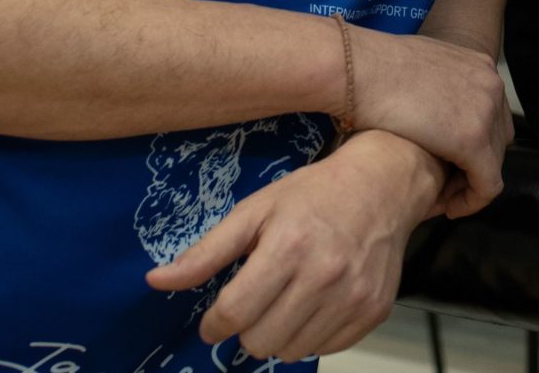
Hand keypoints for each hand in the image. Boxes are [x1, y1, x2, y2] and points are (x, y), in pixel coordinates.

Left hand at [145, 129, 442, 361]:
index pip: (234, 313)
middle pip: (260, 341)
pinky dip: (310, 335)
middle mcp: (324, 276)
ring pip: (291, 351)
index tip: (213, 320)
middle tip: (254, 304)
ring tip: (284, 302)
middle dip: (246, 328)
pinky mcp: (374, 312)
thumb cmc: (312, 194)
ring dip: (278, 334)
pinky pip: (325, 349)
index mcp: (288, 247)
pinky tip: (313, 304)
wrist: (382, 186)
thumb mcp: (254, 210)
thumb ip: (206, 252)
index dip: (214, 323)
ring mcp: (353, 297)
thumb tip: (156, 282)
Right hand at [346, 24, 512, 213]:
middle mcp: (491, 85)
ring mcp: (485, 111)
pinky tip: (449, 208)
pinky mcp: (473, 141)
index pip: (492, 114)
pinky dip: (471, 201)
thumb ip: (436, 87)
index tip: (448, 163)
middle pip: (497, 139)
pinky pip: (487, 185)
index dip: (474, 144)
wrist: (355, 69)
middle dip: (475, 165)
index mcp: (479, 65)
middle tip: (446, 184)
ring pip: (494, 163)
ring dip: (471, 183)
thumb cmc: (371, 70)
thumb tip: (431, 103)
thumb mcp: (418, 69)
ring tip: (443, 197)